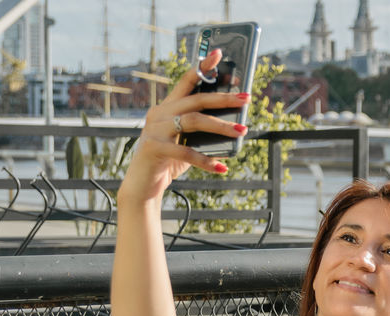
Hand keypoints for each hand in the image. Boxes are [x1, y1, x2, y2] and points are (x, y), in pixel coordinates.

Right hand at [117, 49, 250, 204]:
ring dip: (221, 126)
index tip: (219, 54)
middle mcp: (159, 113)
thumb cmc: (168, 163)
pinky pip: (186, 152)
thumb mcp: (186, 144)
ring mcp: (155, 130)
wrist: (142, 187)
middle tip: (246, 99)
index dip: (202, 67)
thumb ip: (202, 133)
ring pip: (194, 121)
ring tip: (241, 132)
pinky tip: (222, 167)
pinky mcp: (154, 148)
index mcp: (167, 107)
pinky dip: (206, 161)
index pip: (186, 81)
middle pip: (196, 100)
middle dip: (224, 98)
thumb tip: (235, 128)